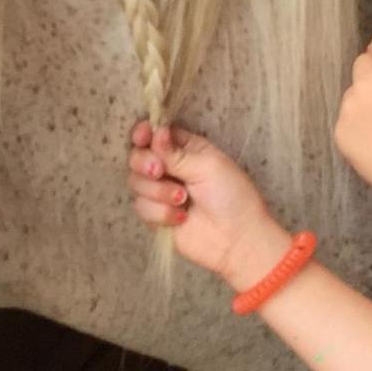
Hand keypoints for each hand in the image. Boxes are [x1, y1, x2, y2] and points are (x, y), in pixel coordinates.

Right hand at [125, 119, 292, 287]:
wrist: (236, 240)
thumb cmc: (231, 197)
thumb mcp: (207, 166)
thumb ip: (175, 152)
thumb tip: (155, 131)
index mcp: (186, 149)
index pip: (155, 134)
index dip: (144, 134)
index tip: (144, 138)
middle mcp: (171, 167)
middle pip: (138, 156)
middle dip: (145, 163)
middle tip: (159, 172)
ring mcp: (162, 192)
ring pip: (136, 182)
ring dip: (158, 192)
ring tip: (183, 200)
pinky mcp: (156, 215)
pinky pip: (141, 207)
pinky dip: (160, 212)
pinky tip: (181, 218)